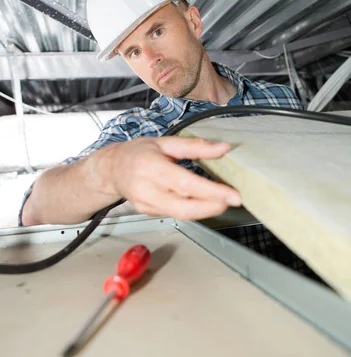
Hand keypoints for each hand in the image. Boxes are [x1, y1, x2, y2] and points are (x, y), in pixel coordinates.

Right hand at [107, 137, 241, 220]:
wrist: (112, 169)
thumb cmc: (138, 152)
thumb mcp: (165, 141)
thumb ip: (195, 146)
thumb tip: (223, 148)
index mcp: (150, 166)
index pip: (185, 184)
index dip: (211, 192)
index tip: (232, 194)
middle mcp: (146, 189)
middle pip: (183, 207)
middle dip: (212, 207)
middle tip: (233, 200)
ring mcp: (145, 204)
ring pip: (180, 214)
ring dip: (205, 210)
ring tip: (222, 201)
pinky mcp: (147, 212)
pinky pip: (174, 214)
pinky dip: (192, 209)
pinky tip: (203, 203)